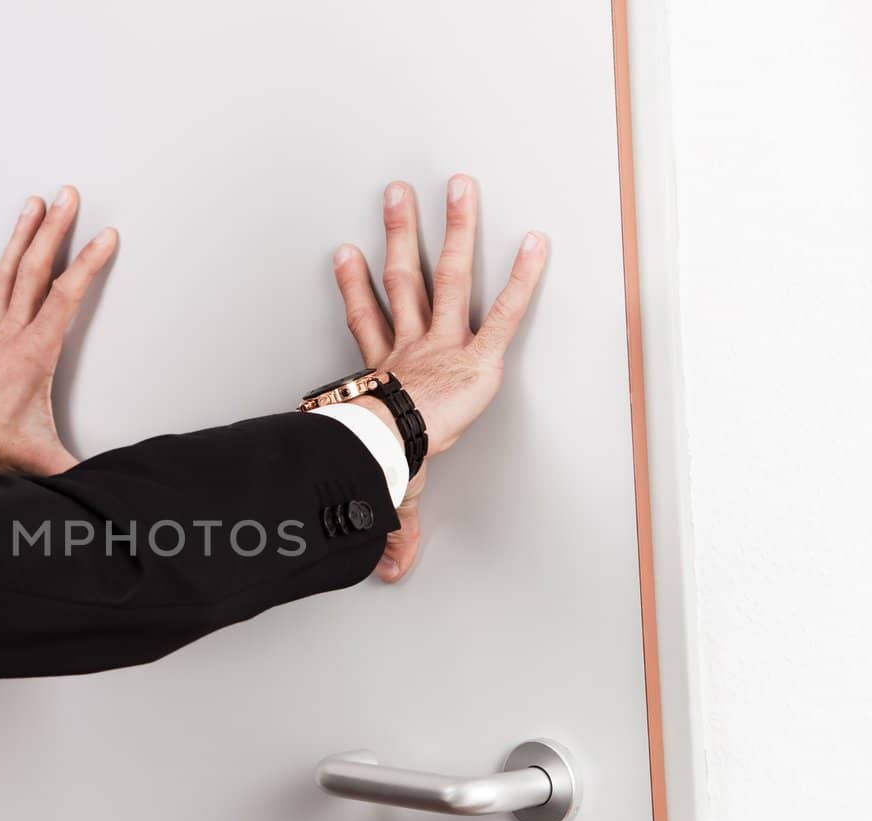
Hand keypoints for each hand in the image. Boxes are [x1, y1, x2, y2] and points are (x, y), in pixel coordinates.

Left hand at [0, 186, 117, 473]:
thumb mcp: (40, 457)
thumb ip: (77, 469)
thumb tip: (104, 480)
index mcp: (34, 352)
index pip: (66, 297)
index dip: (88, 264)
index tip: (107, 237)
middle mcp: (12, 334)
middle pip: (35, 269)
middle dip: (55, 229)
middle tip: (69, 195)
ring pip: (8, 273)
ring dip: (22, 236)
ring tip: (34, 204)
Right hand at [332, 174, 548, 582]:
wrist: (387, 447)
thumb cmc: (378, 460)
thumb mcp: (385, 488)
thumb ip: (396, 524)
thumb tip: (391, 571)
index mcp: (384, 374)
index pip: (368, 322)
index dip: (356, 288)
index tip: (346, 254)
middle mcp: (412, 347)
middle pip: (404, 280)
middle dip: (402, 234)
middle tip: (399, 194)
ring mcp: (444, 343)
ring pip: (447, 275)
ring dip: (453, 229)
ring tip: (458, 187)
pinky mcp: (479, 353)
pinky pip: (505, 311)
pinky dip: (524, 277)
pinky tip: (537, 242)